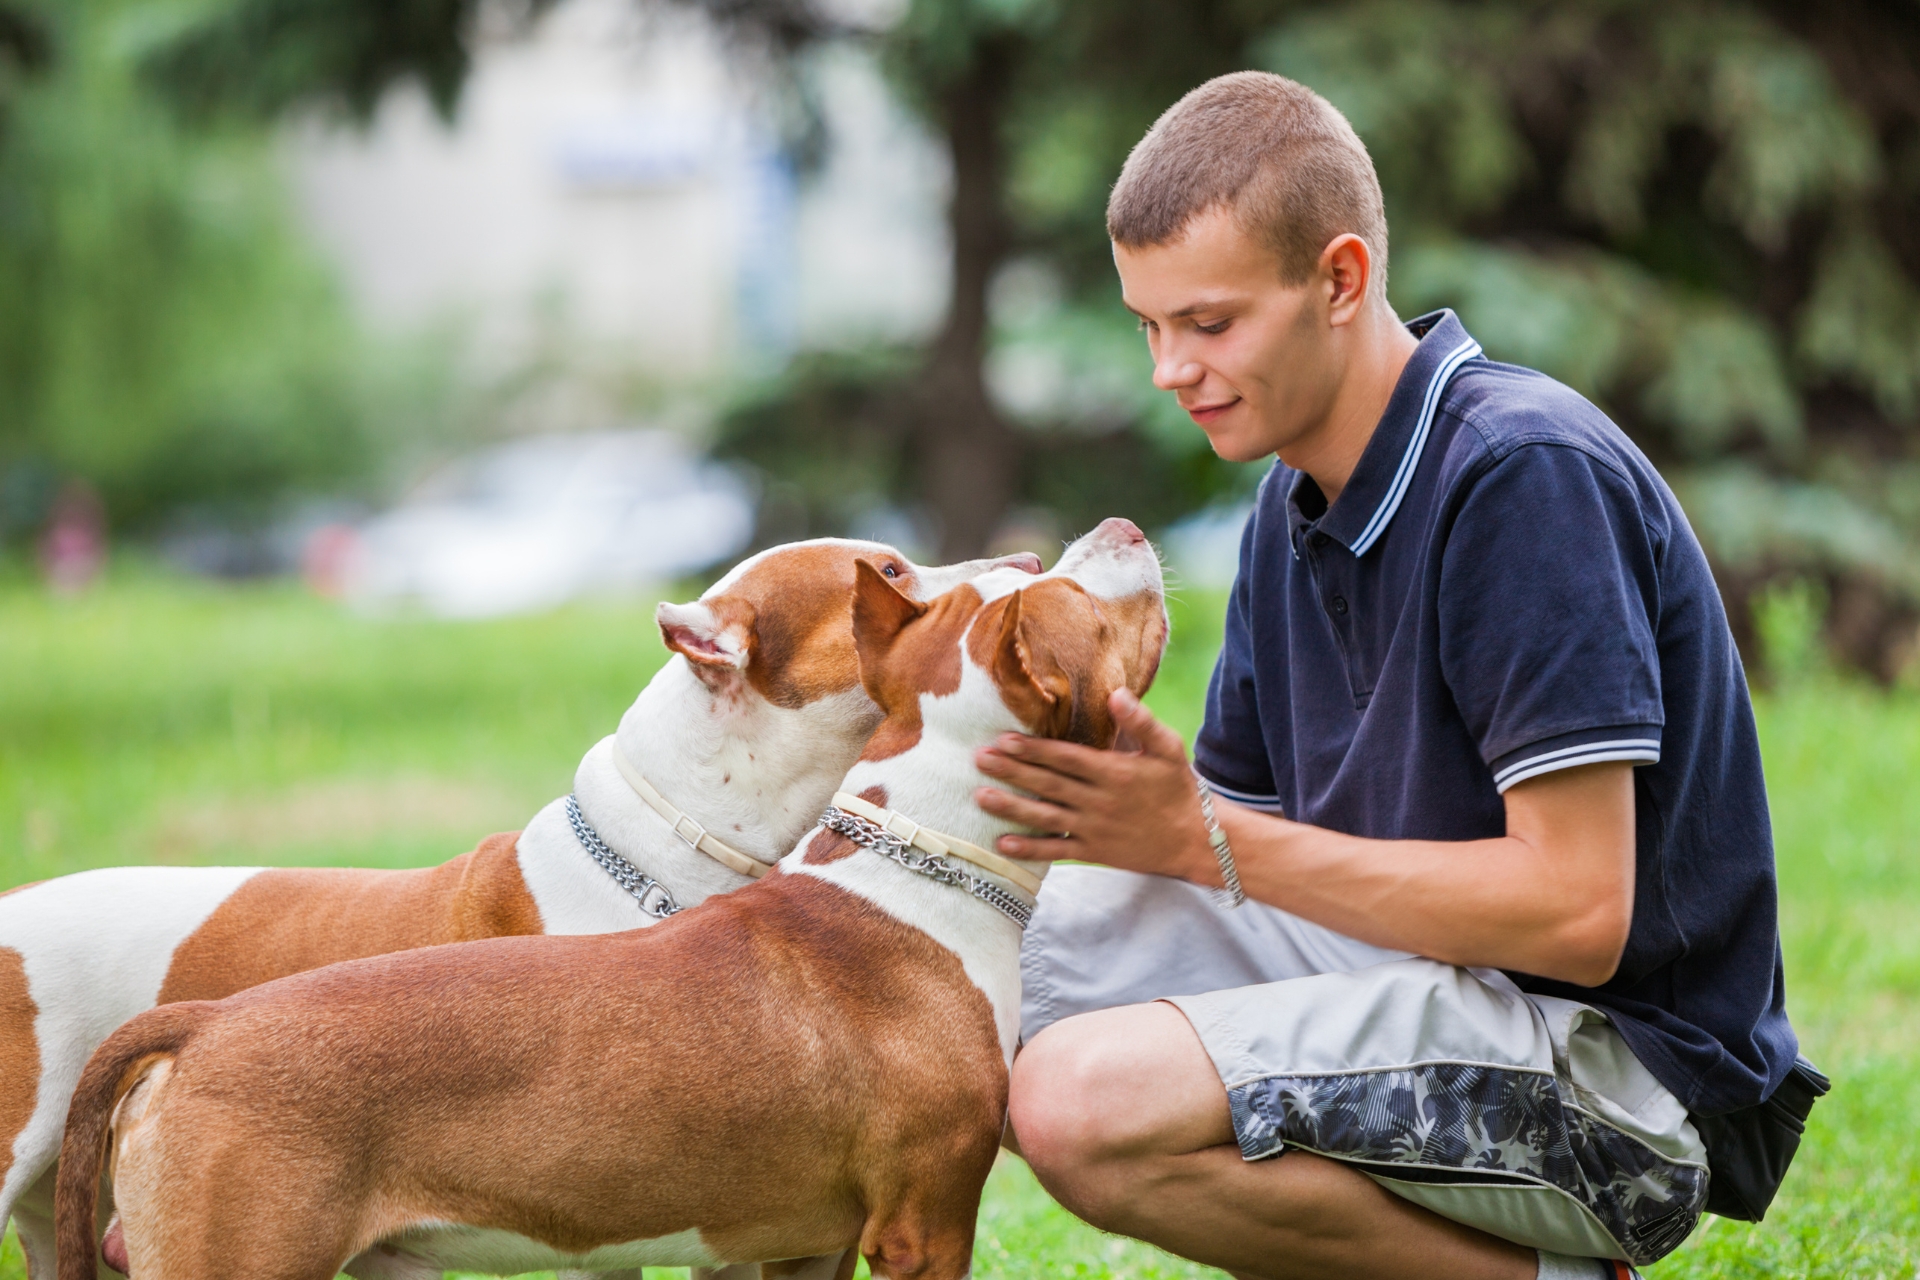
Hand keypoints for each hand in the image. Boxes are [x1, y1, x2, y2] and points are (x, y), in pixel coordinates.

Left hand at [974, 688, 1218, 883]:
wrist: (1196, 840)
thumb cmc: (1179, 788)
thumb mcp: (1168, 749)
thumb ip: (1141, 722)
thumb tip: (1116, 693)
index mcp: (1114, 772)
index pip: (1065, 758)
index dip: (1033, 749)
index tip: (1003, 739)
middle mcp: (1099, 801)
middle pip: (1048, 785)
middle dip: (1012, 771)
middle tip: (978, 759)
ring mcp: (1094, 829)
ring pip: (1045, 817)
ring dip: (1011, 807)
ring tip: (980, 797)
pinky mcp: (1095, 852)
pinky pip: (1057, 851)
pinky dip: (1030, 849)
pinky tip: (1003, 843)